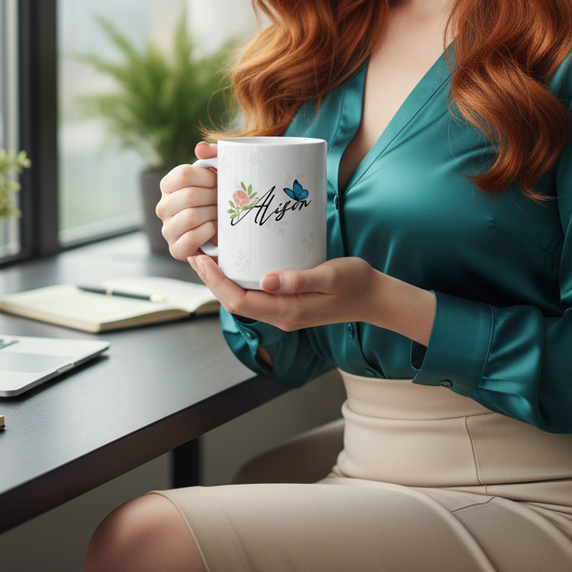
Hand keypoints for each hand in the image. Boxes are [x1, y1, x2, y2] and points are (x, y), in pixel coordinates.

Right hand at [157, 142, 218, 261]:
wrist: (228, 230)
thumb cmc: (222, 197)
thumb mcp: (221, 173)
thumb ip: (213, 155)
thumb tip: (200, 148)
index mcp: (169, 185)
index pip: (183, 174)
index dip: (207, 177)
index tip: (219, 181)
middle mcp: (163, 207)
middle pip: (189, 196)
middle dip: (213, 198)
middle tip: (224, 200)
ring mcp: (167, 229)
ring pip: (190, 217)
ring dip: (213, 215)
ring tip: (221, 214)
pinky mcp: (175, 250)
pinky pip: (189, 239)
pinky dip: (207, 232)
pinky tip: (215, 229)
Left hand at [188, 255, 382, 331]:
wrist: (374, 298)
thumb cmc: (356, 283)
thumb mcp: (330, 276)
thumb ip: (298, 280)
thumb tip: (264, 280)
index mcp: (289, 312)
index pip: (240, 301)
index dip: (216, 282)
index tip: (203, 260)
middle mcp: (282, 316)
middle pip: (236, 303)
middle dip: (213, 281)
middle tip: (197, 255)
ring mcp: (285, 313)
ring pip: (244, 301)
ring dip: (224, 282)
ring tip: (210, 258)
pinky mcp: (290, 305)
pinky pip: (257, 297)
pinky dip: (240, 282)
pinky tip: (238, 265)